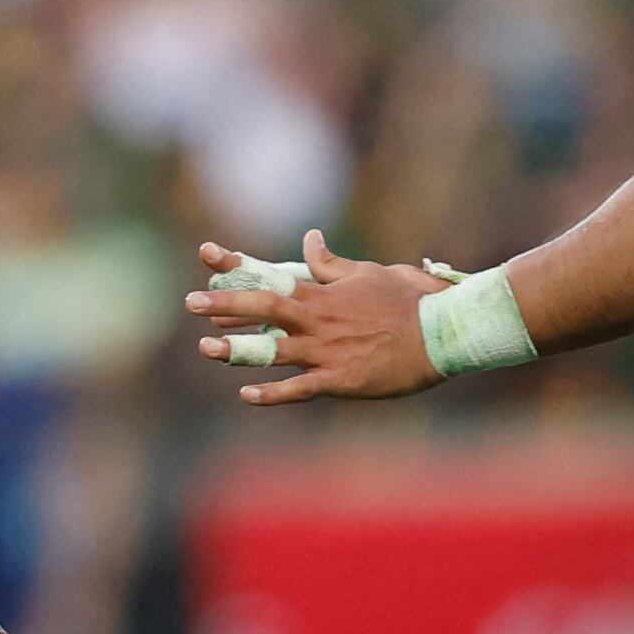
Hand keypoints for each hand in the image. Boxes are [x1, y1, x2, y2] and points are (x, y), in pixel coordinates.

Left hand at [184, 231, 441, 404]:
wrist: (442, 334)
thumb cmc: (409, 300)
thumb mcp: (369, 273)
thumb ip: (331, 263)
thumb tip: (309, 239)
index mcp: (323, 294)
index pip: (271, 275)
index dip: (237, 264)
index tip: (206, 254)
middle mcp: (319, 320)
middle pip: (264, 309)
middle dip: (225, 303)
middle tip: (191, 300)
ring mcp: (328, 351)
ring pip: (274, 350)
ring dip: (238, 349)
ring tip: (206, 347)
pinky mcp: (341, 380)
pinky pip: (300, 388)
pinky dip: (273, 393)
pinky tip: (246, 394)